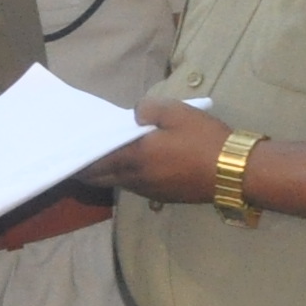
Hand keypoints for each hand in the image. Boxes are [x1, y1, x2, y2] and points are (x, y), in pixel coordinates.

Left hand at [86, 96, 232, 206]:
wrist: (237, 172)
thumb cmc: (205, 140)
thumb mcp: (177, 112)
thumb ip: (149, 109)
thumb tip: (135, 114)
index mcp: (134, 158)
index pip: (94, 163)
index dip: (79, 160)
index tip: (67, 153)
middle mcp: (136, 179)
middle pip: (101, 178)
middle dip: (87, 170)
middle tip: (79, 158)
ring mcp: (151, 191)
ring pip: (119, 183)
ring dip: (108, 174)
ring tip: (104, 159)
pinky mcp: (166, 196)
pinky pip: (137, 187)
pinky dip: (128, 178)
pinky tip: (134, 166)